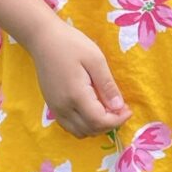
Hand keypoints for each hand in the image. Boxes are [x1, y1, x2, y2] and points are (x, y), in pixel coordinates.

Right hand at [30, 19, 128, 136]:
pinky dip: (84, 125)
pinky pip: (69, 126)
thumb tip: (118, 107)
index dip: (118, 120)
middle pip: (91, 130)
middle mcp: (63, 107)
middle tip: (120, 109)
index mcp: (76, 95)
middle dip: (110, 124)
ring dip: (96, 127)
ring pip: (79, 132)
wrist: (43, 39)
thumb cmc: (71, 44)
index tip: (129, 110)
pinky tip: (91, 110)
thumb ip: (107, 85)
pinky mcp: (52, 106)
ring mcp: (55, 108)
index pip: (100, 121)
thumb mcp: (95, 59)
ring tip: (107, 110)